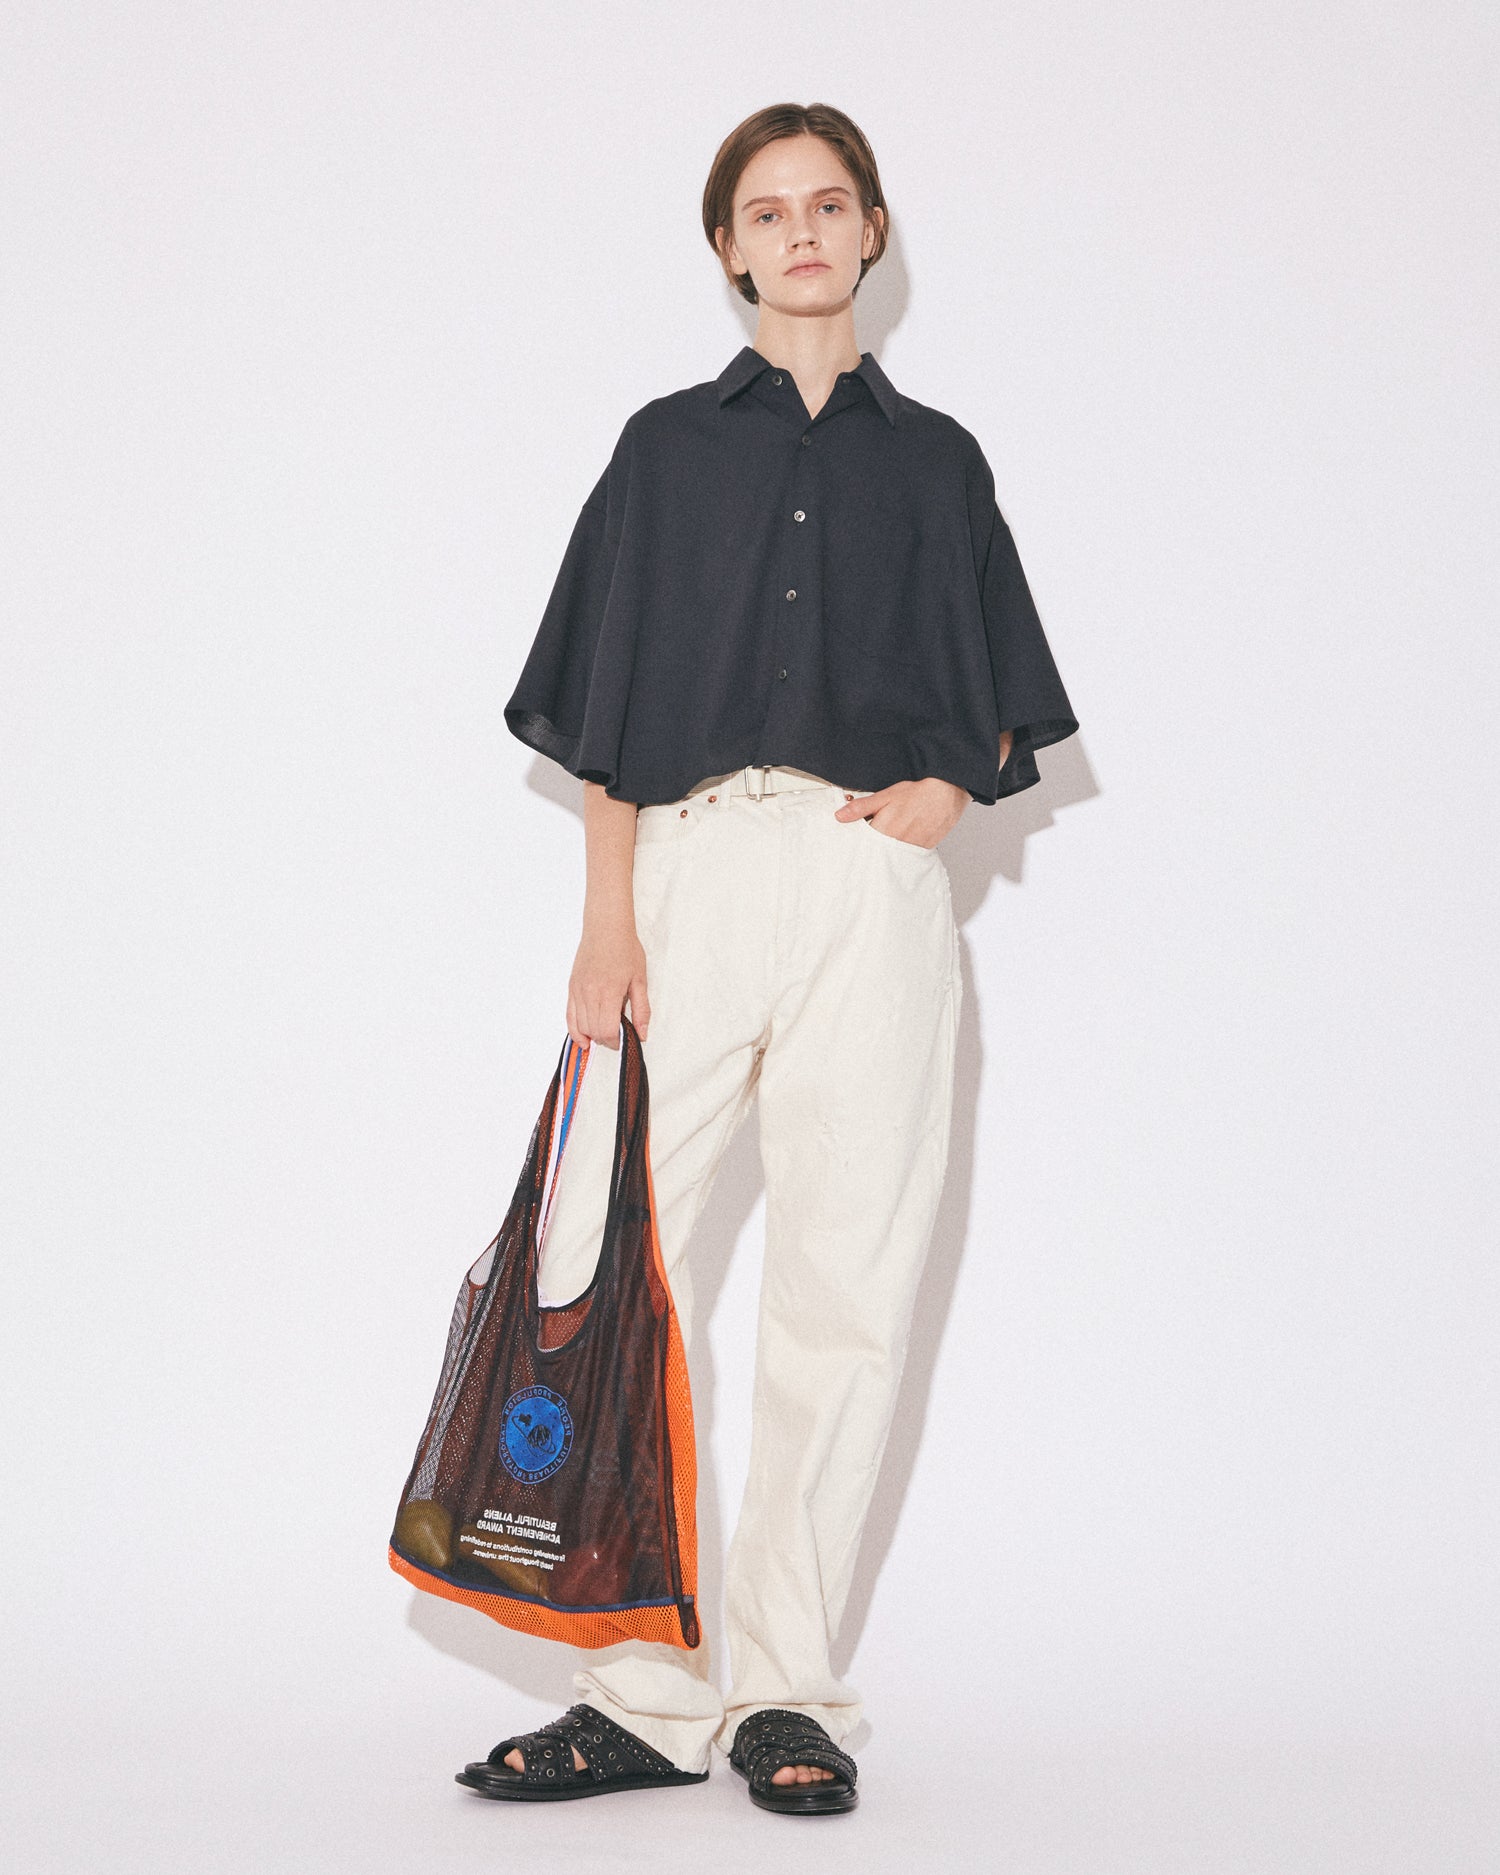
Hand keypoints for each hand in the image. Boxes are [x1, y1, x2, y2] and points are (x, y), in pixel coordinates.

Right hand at [567, 916, 649, 1047]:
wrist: (606, 928)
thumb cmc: (625, 950)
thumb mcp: (640, 980)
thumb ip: (642, 1010)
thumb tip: (642, 1035)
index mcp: (609, 992)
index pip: (608, 1030)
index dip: (617, 1042)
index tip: (625, 1040)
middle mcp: (589, 993)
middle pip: (594, 1031)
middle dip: (607, 1040)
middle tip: (618, 1036)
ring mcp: (578, 991)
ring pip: (581, 1026)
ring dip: (593, 1036)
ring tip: (605, 1033)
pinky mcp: (571, 988)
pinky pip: (569, 1016)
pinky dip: (575, 1031)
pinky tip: (583, 1039)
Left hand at [833, 776, 969, 847]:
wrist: (946, 795)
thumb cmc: (917, 793)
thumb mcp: (885, 796)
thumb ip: (861, 807)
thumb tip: (840, 815)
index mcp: (883, 831)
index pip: (862, 844)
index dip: (858, 841)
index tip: (854, 841)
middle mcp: (895, 845)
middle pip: (875, 852)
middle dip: (872, 846)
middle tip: (878, 833)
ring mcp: (909, 850)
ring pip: (890, 855)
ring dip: (887, 849)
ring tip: (894, 833)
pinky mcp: (921, 851)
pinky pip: (905, 856)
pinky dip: (901, 850)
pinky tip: (904, 837)